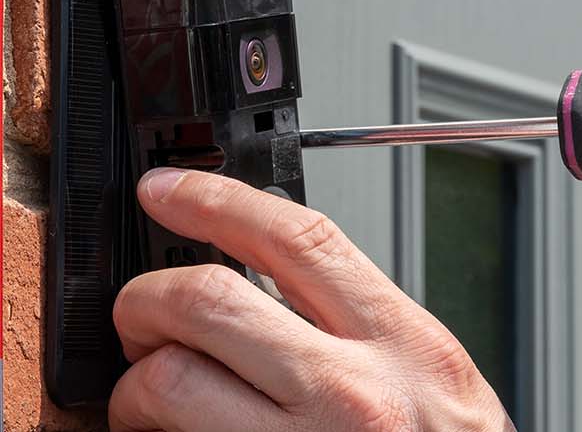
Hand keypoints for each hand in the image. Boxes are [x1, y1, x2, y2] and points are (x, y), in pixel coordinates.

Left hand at [108, 169, 513, 431]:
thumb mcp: (435, 377)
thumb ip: (366, 326)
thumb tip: (273, 280)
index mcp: (405, 347)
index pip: (299, 239)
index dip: (219, 200)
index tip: (173, 191)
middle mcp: (352, 395)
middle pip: (206, 301)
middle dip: (148, 300)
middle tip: (145, 313)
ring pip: (166, 384)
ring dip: (139, 387)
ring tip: (156, 397)